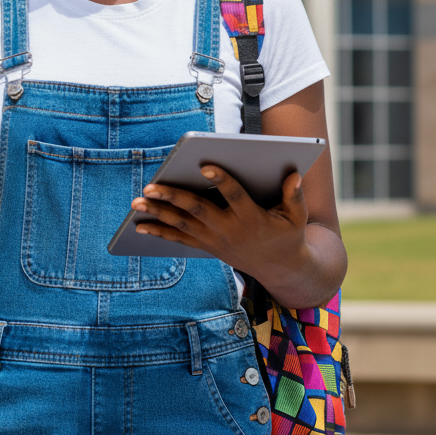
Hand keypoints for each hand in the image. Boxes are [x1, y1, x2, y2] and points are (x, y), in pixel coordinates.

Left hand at [130, 166, 311, 293]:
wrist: (280, 269)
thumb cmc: (288, 235)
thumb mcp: (298, 217)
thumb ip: (294, 195)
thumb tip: (294, 175)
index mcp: (252, 218)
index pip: (235, 196)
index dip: (221, 181)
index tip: (205, 165)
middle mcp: (230, 230)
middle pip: (198, 210)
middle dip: (173, 197)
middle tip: (151, 186)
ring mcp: (215, 240)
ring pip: (183, 224)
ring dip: (158, 213)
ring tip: (137, 202)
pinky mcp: (207, 246)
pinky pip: (180, 239)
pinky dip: (159, 232)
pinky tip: (140, 225)